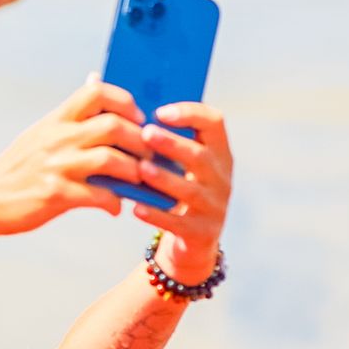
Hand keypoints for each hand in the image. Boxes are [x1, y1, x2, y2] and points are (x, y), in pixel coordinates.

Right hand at [0, 80, 147, 237]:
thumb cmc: (19, 168)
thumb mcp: (41, 132)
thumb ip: (72, 112)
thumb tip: (96, 77)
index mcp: (56, 120)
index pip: (97, 92)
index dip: (125, 101)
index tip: (137, 119)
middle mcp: (57, 138)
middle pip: (113, 125)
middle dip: (140, 140)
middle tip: (150, 155)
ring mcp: (56, 166)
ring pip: (111, 160)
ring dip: (134, 172)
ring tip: (139, 180)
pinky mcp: (55, 195)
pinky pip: (99, 196)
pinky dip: (114, 202)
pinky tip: (114, 206)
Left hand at [132, 104, 233, 284]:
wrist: (195, 238)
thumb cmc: (178, 187)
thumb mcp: (182, 164)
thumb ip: (164, 139)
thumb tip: (127, 110)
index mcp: (218, 153)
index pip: (214, 123)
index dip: (190, 114)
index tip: (161, 111)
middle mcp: (221, 178)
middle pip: (201, 157)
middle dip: (173, 144)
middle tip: (145, 133)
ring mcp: (214, 206)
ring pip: (190, 190)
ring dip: (164, 178)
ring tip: (140, 168)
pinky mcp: (201, 232)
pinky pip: (178, 223)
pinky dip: (157, 215)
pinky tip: (136, 208)